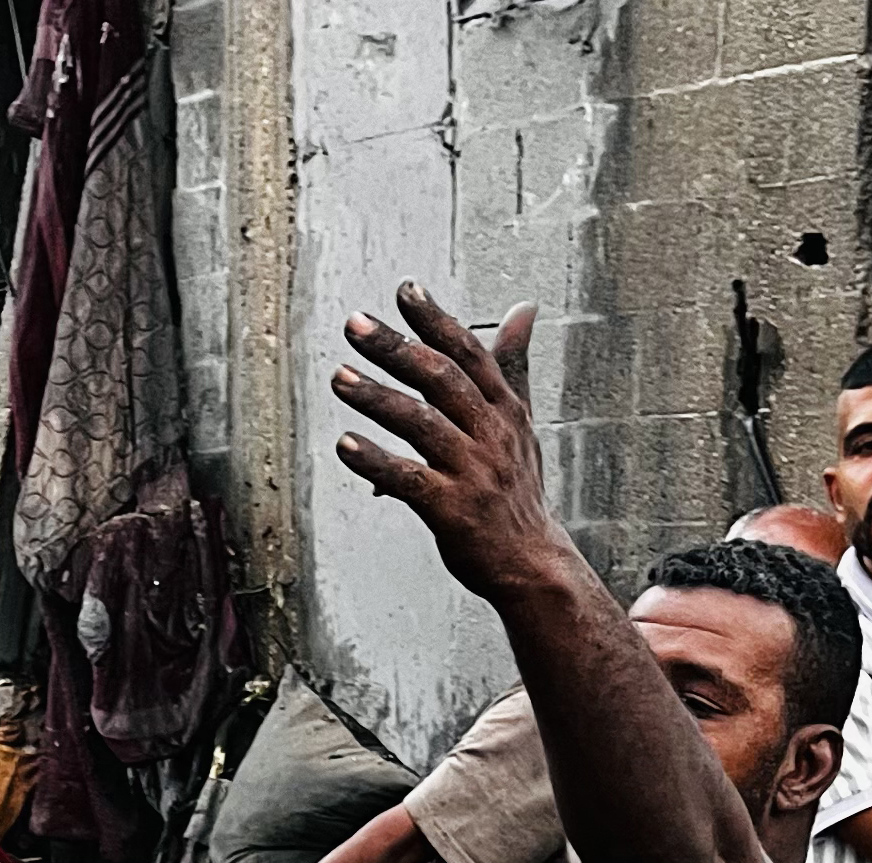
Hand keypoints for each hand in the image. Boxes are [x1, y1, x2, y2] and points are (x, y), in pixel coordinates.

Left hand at [328, 287, 554, 594]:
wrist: (533, 563)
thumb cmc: (517, 491)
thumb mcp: (521, 423)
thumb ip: (513, 366)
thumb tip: (524, 308)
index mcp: (506, 410)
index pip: (470, 354)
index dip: (437, 321)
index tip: (406, 290)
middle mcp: (492, 435)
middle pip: (442, 380)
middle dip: (398, 348)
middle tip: (356, 324)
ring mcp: (473, 473)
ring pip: (422, 425)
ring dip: (378, 399)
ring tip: (339, 376)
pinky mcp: (453, 512)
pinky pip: (409, 481)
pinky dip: (376, 462)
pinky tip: (345, 446)